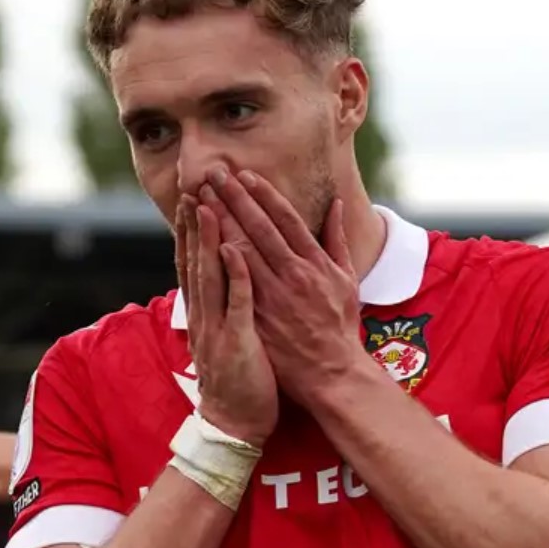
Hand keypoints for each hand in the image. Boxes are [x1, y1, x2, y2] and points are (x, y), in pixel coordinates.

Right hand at [180, 194, 277, 446]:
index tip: (192, 199)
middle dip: (194, 225)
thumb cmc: (238, 380)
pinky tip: (233, 250)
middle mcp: (204, 315)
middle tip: (193, 189)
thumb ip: (222, 308)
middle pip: (195, 262)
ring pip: (210, 275)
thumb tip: (219, 287)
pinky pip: (236, 303)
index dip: (191, 231)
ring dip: (208, 240)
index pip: (194, 264)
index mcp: (204, 313)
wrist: (236, 423)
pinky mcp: (236, 341)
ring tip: (207, 206)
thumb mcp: (225, 337)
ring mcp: (218, 327)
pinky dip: (235, 275)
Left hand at [204, 169, 370, 402]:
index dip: (264, 194)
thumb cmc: (339, 326)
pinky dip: (223, 260)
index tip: (245, 174)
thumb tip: (335, 204)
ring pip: (244, 249)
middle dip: (235, 199)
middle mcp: (294, 274)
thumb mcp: (347, 279)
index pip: (285, 219)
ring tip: (202, 198)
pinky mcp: (259, 316)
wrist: (332, 373)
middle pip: (259, 228)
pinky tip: (208, 240)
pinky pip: (236, 282)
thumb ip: (337, 240)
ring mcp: (275, 295)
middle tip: (214, 174)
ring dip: (221, 221)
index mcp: (315, 263)